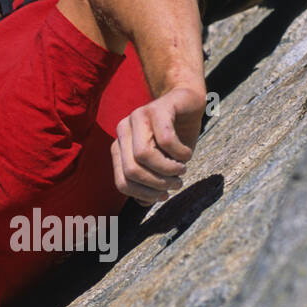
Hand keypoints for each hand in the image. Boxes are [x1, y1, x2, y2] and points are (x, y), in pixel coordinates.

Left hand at [111, 85, 205, 204]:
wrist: (187, 102)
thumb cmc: (174, 137)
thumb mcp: (161, 164)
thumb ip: (149, 182)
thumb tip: (144, 204)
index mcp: (119, 147)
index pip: (122, 182)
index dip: (144, 194)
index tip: (163, 196)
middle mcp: (123, 131)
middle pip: (131, 170)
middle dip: (157, 183)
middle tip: (176, 183)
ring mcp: (138, 117)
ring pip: (144, 155)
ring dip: (168, 169)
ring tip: (182, 170)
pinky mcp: (158, 108)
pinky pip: (166, 139)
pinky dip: (180, 153)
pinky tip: (186, 153)